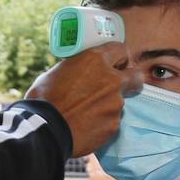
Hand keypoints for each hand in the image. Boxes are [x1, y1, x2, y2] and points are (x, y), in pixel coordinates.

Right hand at [26, 44, 140, 156]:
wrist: (45, 130)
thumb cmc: (44, 99)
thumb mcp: (56, 73)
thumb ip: (75, 70)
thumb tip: (76, 73)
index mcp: (95, 60)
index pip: (120, 49)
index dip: (118, 57)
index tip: (116, 64)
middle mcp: (112, 80)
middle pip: (135, 76)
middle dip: (130, 80)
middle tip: (116, 87)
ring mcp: (116, 104)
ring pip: (119, 102)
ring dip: (108, 106)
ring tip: (86, 114)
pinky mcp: (114, 125)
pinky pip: (111, 121)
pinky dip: (102, 123)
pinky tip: (86, 126)